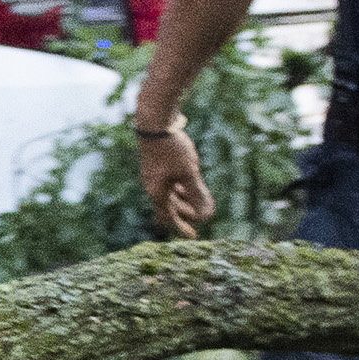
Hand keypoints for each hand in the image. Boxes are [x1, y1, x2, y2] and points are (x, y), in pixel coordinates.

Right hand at [133, 121, 212, 238]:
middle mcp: (152, 186)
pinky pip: (166, 183)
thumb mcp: (189, 173)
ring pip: (168, 195)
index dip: (182, 228)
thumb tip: (206, 216)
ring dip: (182, 200)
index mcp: (157, 192)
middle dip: (185, 213)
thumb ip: (197, 194)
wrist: (154, 123)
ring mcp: (152, 175)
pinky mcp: (154, 165)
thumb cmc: (172, 149)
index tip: (194, 236)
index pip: (169, 218)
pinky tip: (186, 181)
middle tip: (200, 216)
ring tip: (195, 199)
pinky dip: (178, 188)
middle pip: (168, 208)